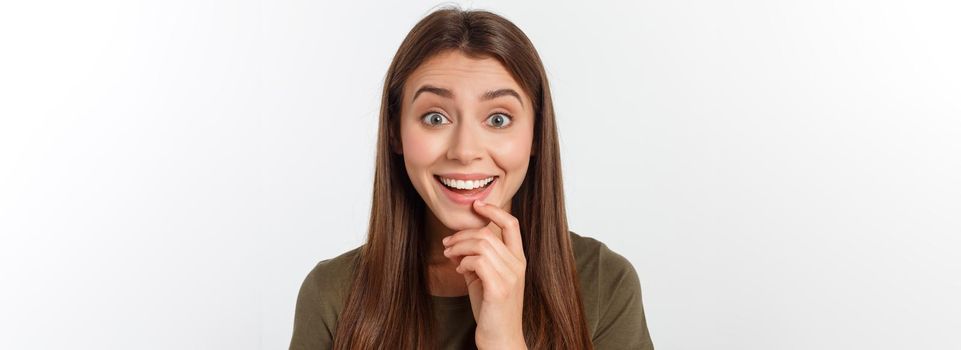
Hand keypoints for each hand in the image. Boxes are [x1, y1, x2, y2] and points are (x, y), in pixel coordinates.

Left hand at [442, 200, 527, 348]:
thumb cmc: (492, 310)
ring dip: (459, 247)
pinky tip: (459, 270)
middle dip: (462, 235)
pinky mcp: (499, 289)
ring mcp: (510, 277)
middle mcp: (518, 265)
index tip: (476, 205)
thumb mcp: (485, 280)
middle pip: (488, 233)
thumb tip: (457, 245)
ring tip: (449, 255)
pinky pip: (478, 262)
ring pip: (481, 245)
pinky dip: (464, 262)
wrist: (500, 339)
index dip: (494, 210)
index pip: (512, 224)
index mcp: (518, 260)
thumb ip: (476, 260)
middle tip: (447, 243)